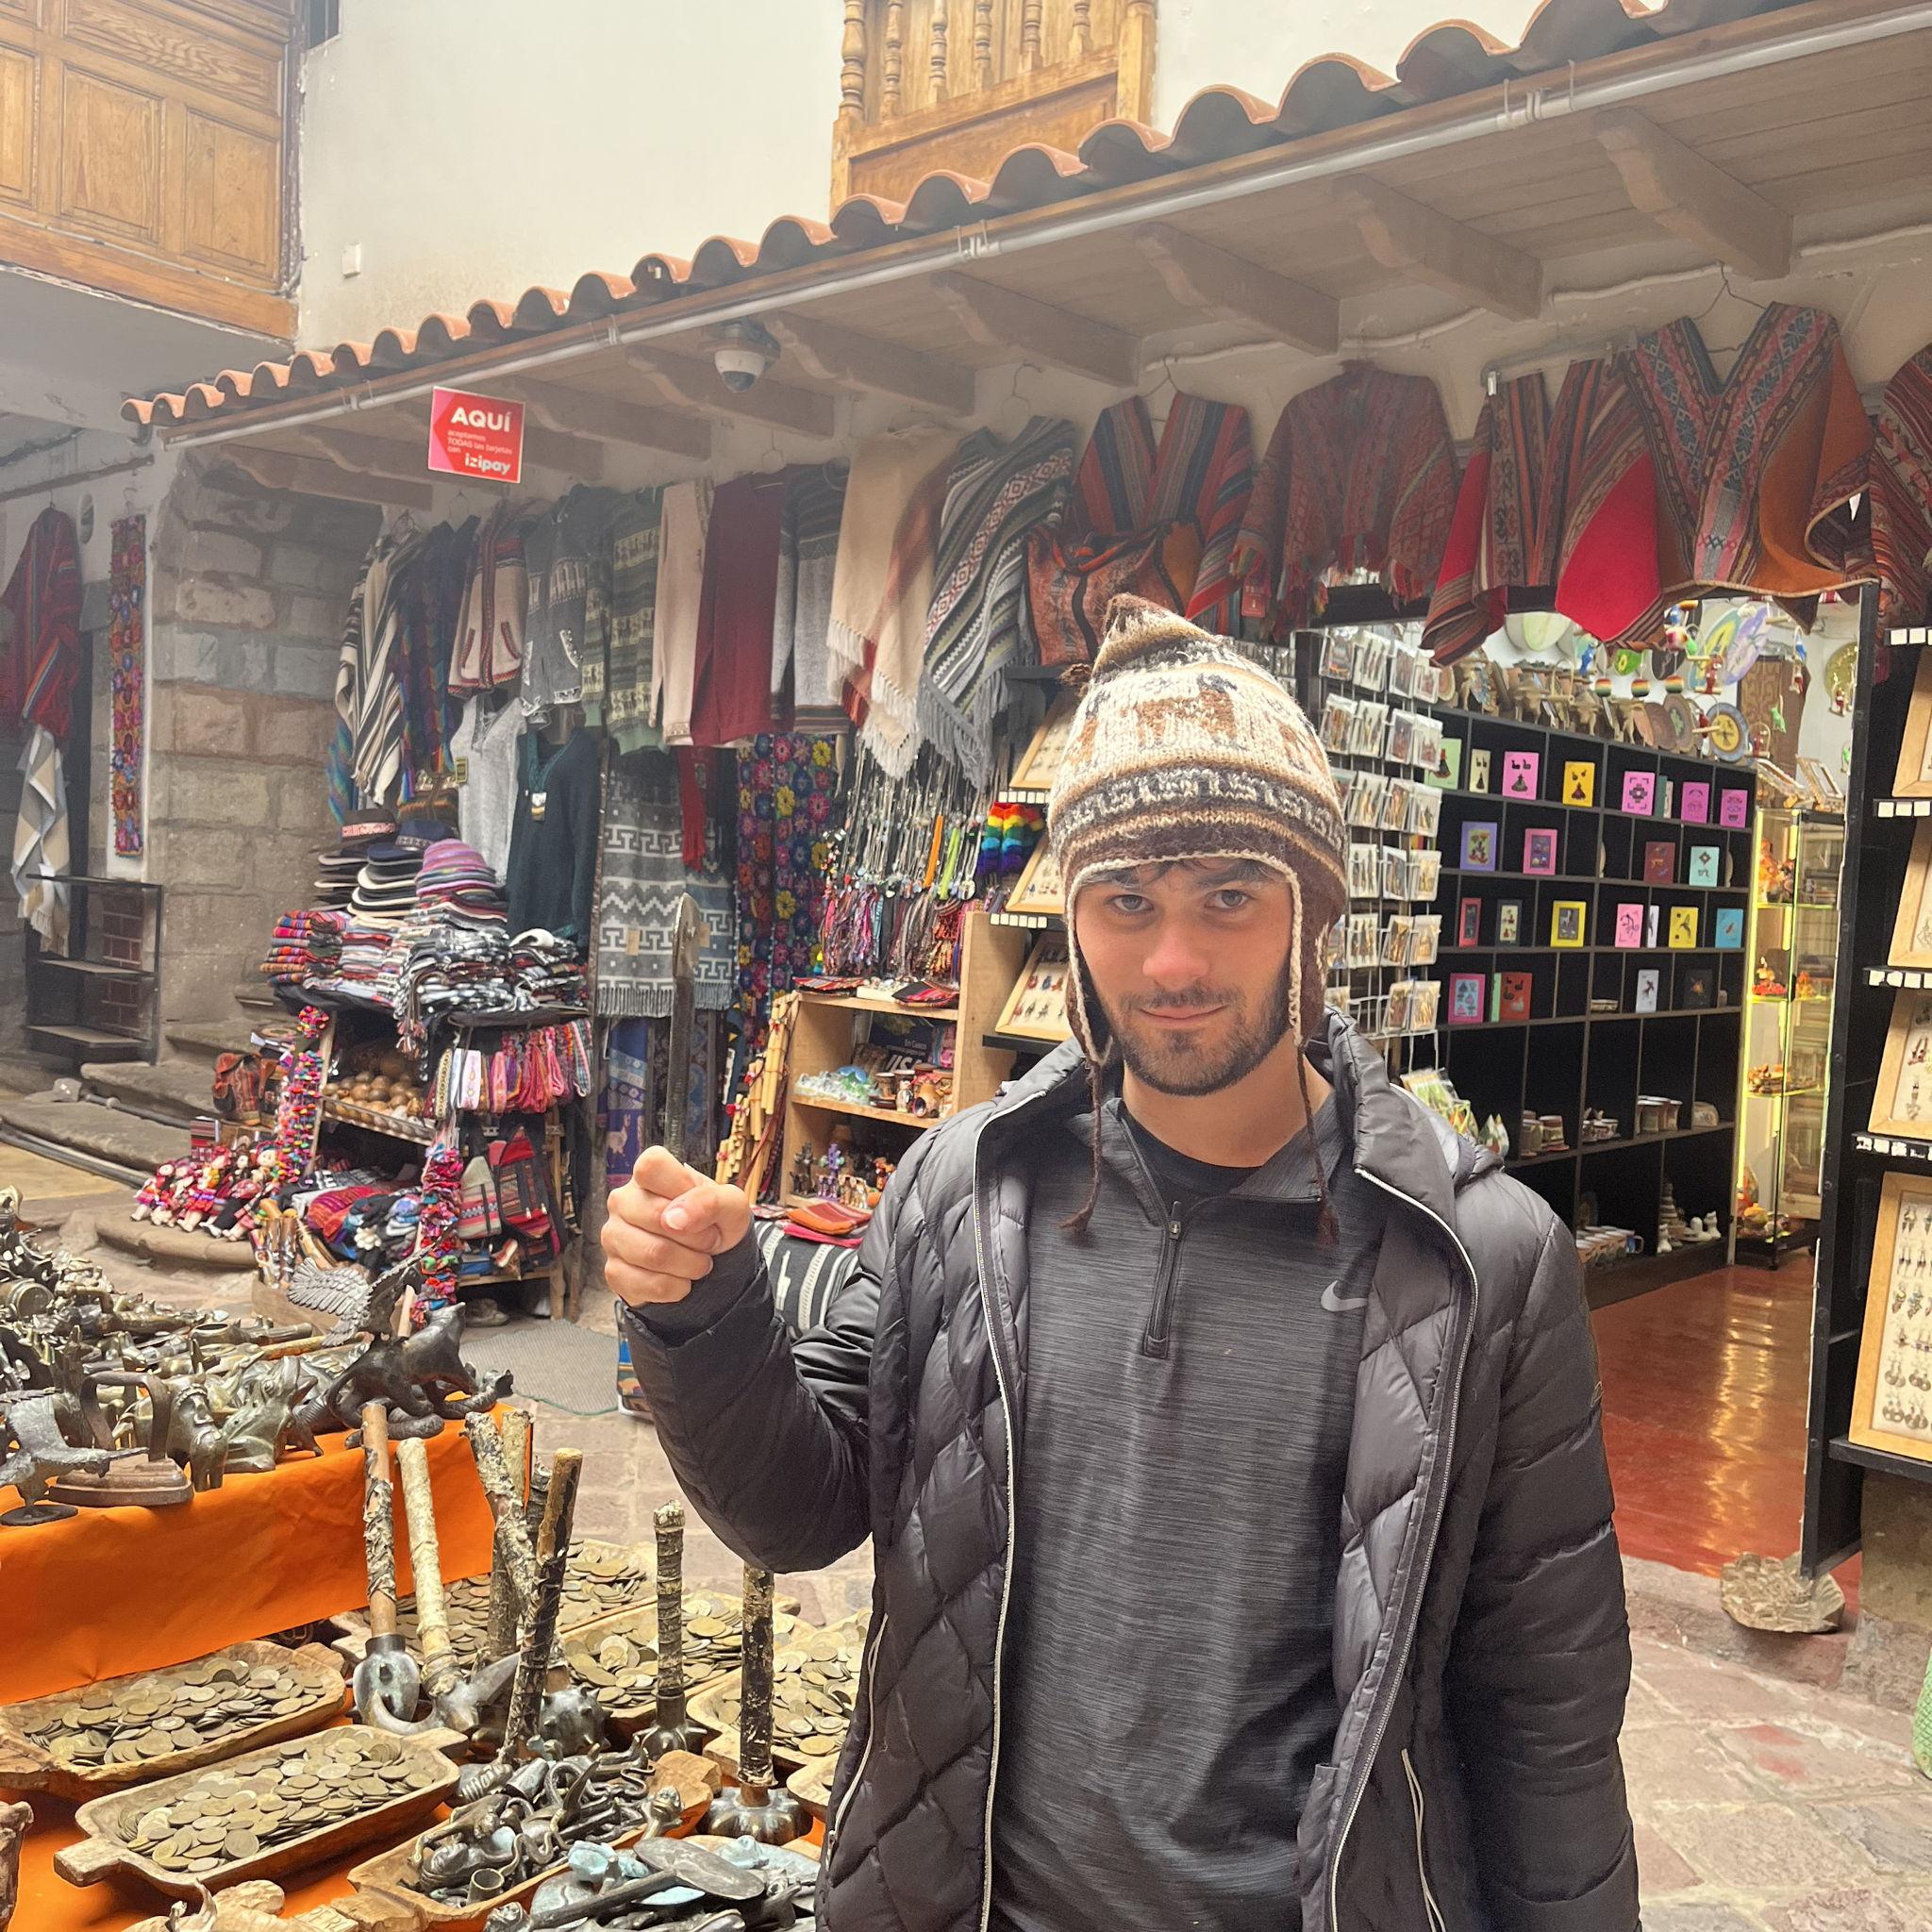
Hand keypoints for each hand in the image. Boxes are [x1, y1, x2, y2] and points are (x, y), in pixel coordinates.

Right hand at [603, 1147, 752, 1307]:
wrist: (710, 1260)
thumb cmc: (714, 1221)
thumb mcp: (730, 1204)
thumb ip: (710, 1201)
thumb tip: (673, 1219)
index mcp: (649, 1174)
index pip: (651, 1167)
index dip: (683, 1191)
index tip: (701, 1207)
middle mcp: (623, 1200)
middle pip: (657, 1217)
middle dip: (698, 1236)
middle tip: (709, 1240)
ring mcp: (613, 1236)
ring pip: (654, 1255)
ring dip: (691, 1264)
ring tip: (698, 1260)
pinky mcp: (614, 1272)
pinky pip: (650, 1284)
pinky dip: (678, 1287)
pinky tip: (681, 1278)